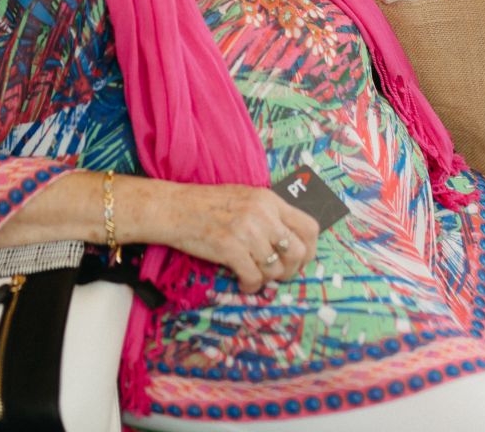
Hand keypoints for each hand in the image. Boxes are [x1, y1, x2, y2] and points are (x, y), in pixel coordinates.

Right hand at [155, 183, 321, 293]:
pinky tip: (243, 283)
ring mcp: (246, 231)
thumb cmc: (209, 205)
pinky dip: (250, 286)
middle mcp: (262, 214)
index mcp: (269, 200)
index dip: (310, 249)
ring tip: (254, 276)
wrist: (174, 208)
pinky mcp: (229, 248)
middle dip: (291, 270)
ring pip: (275, 269)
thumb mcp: (246, 198)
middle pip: (298, 252)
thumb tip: (292, 243)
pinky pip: (254, 278)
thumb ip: (270, 215)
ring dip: (267, 280)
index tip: (300, 260)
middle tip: (278, 274)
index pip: (310, 227)